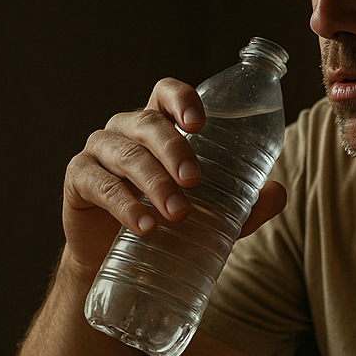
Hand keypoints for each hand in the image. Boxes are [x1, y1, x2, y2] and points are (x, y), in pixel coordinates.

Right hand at [59, 78, 286, 277]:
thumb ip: (242, 204)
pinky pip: (99, 184)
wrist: (114, 260)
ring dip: (153, 182)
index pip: (166, 94)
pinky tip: (143, 225)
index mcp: (159, 127)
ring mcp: (99, 151)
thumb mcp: (209, 215)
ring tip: (176, 214)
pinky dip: (124, 204)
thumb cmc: (165, 224)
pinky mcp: (78, 179)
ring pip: (126, 154)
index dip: (182, 99)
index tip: (201, 124)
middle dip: (174, 150)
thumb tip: (277, 192)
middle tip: (194, 182)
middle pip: (149, 124)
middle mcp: (127, 130)